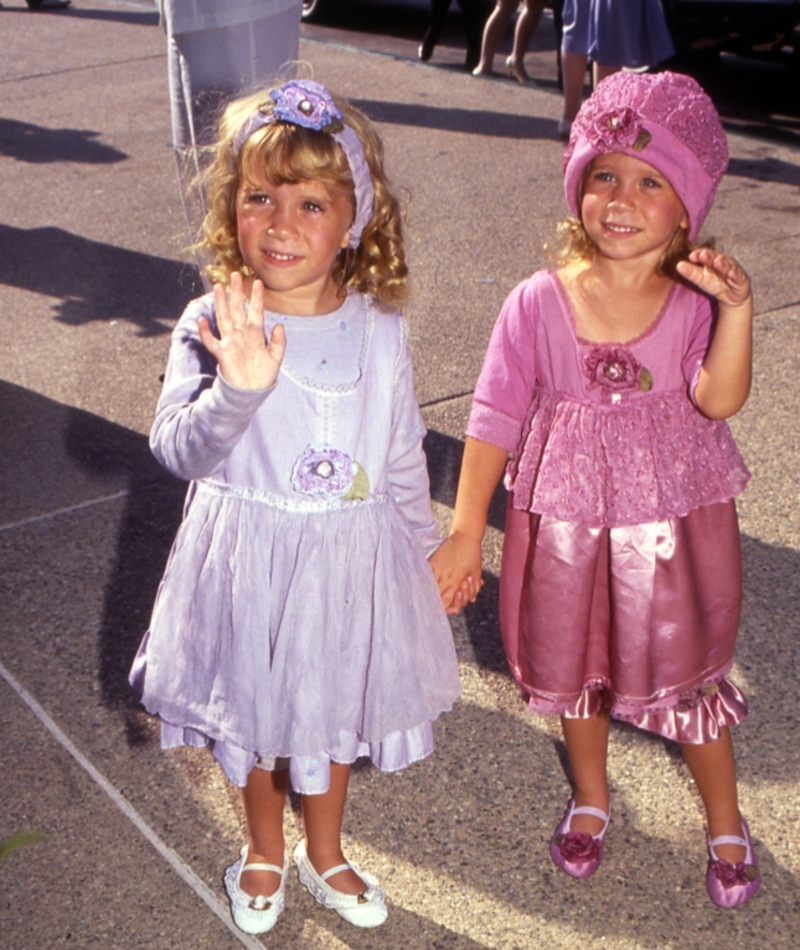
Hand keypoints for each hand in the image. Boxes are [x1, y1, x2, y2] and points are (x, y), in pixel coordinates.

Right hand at [198, 272, 286, 389]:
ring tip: (218, 287)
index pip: (256, 311)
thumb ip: (279, 342)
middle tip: (234, 275)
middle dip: (236, 292)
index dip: (257, 298)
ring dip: (221, 303)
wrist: (252, 392)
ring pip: (224, 318)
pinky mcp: (222, 353)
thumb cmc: (263, 375)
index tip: (258, 282)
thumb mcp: (276, 358)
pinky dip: (206, 332)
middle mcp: (241, 334)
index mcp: (255, 334)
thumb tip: (279, 325)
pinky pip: (212, 341)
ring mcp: (230, 342)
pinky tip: (203, 321)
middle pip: (237, 309)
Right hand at [430, 532, 483, 615]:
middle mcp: (445, 577)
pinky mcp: (432, 562)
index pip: (446, 602)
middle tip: (439, 605)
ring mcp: (437, 569)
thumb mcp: (477, 574)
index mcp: (456, 582)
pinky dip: (424, 581)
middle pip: (436, 597)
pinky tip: (423, 585)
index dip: (446, 609)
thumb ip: (474, 590)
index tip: (448, 610)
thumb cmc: (473, 556)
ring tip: (430, 597)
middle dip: (438, 603)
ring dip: (431, 593)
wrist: (466, 537)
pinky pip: (425, 575)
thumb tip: (472, 600)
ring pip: (429, 587)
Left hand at [676, 249, 751, 309]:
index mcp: (712, 260)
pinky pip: (738, 276)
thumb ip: (691, 272)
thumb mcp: (701, 279)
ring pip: (728, 265)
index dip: (699, 254)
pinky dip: (735, 274)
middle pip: (716, 257)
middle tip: (702, 255)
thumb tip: (678, 265)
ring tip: (716, 261)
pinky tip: (731, 273)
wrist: (732, 297)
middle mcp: (724, 262)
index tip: (691, 256)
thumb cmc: (716, 284)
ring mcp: (733, 270)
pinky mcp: (741, 279)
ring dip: (722, 263)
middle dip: (710, 256)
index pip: (705, 254)